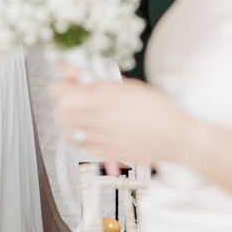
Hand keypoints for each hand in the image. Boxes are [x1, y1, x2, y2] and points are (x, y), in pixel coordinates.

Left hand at [50, 70, 190, 163]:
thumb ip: (99, 83)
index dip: (63, 82)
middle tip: (80, 102)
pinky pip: (81, 146)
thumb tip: (81, 79)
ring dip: (74, 125)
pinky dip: (87, 140)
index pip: (58, 87)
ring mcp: (95, 137)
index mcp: (97, 96)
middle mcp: (92, 117)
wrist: (173, 135)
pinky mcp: (101, 153)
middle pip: (59, 111)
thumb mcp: (126, 85)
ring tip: (90, 120)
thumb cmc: (155, 108)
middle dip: (67, 104)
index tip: (69, 80)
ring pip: (66, 131)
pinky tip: (102, 134)